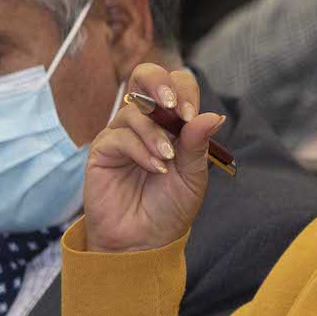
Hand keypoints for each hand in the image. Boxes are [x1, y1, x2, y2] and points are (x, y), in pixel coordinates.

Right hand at [84, 64, 223, 253]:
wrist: (145, 240)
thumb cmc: (170, 207)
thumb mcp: (193, 176)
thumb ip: (198, 145)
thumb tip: (212, 116)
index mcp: (172, 122)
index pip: (177, 84)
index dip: (184, 92)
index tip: (191, 116)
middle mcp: (146, 121)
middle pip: (145, 75)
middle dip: (160, 83)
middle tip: (173, 107)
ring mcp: (122, 133)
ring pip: (134, 111)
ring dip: (155, 134)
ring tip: (167, 160)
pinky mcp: (103, 150)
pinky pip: (119, 136)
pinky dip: (141, 150)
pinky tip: (154, 168)